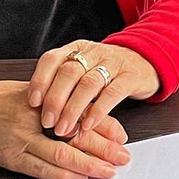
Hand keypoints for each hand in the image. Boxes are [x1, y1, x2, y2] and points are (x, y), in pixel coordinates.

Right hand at [0, 80, 130, 178]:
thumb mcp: (31, 93)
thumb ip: (59, 102)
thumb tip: (91, 115)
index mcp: (43, 99)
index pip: (80, 112)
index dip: (104, 126)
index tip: (122, 136)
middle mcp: (34, 119)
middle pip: (76, 135)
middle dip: (104, 148)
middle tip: (123, 156)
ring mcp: (20, 139)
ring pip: (62, 156)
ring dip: (89, 166)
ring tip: (108, 170)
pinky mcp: (10, 157)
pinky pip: (41, 170)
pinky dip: (62, 175)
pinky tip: (78, 177)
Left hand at [28, 40, 160, 138]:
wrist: (146, 61)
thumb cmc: (108, 71)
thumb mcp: (84, 70)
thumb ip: (64, 84)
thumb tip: (37, 110)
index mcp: (77, 49)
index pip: (52, 59)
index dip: (40, 80)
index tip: (32, 102)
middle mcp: (94, 53)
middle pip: (69, 72)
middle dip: (55, 99)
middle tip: (47, 122)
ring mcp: (113, 63)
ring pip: (88, 83)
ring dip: (73, 108)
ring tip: (64, 129)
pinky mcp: (131, 77)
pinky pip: (113, 93)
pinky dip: (98, 111)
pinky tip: (88, 125)